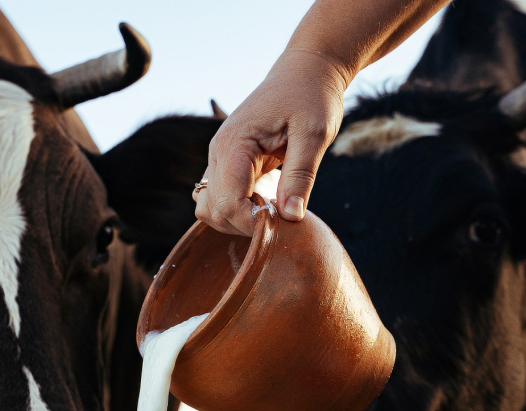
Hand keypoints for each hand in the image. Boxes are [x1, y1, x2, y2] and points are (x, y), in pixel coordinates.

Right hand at [195, 49, 347, 235]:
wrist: (305, 71)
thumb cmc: (311, 96)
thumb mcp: (315, 134)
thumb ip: (300, 176)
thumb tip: (290, 218)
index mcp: (234, 144)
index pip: (227, 202)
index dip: (252, 223)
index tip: (283, 222)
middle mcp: (218, 153)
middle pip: (214, 210)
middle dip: (246, 224)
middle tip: (283, 217)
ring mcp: (219, 159)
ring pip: (211, 209)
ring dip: (239, 221)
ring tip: (274, 210)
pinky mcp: (227, 164)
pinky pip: (220, 199)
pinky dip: (239, 211)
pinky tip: (267, 203)